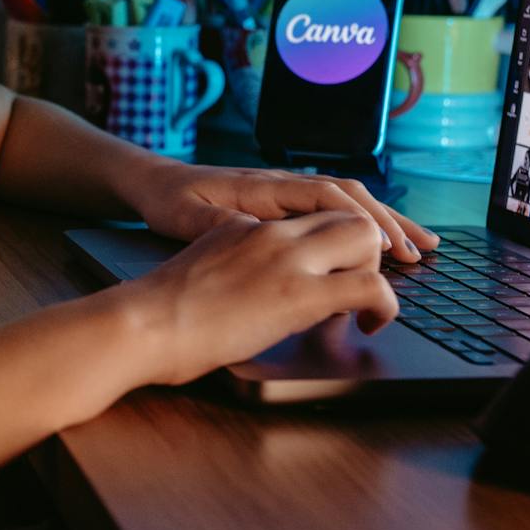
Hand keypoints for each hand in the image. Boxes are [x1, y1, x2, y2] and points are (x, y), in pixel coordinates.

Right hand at [114, 210, 399, 387]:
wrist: (145, 323)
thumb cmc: (161, 311)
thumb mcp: (203, 268)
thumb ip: (235, 265)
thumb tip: (253, 292)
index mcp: (247, 224)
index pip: (311, 207)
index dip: (341, 229)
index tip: (357, 253)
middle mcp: (273, 231)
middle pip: (349, 209)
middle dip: (372, 241)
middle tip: (371, 278)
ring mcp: (288, 258)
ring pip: (366, 236)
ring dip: (379, 269)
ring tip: (371, 307)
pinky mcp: (300, 293)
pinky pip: (369, 286)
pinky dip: (384, 304)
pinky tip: (371, 323)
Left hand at [128, 160, 440, 263]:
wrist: (155, 186)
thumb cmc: (171, 202)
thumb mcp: (187, 218)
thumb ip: (219, 226)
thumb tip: (252, 233)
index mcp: (266, 187)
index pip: (328, 195)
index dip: (362, 218)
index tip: (387, 246)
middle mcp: (283, 185)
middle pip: (349, 195)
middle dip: (389, 220)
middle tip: (422, 251)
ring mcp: (286, 195)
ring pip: (346, 203)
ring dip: (383, 222)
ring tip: (419, 246)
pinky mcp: (283, 207)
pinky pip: (332, 213)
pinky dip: (362, 226)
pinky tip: (378, 246)